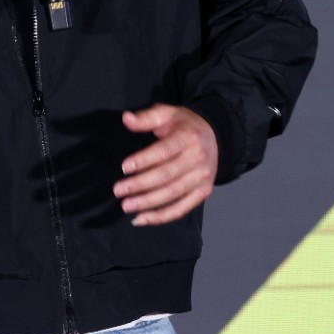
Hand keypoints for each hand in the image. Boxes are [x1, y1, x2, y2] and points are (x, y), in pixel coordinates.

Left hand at [114, 104, 218, 225]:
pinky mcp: (203, 192)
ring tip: (126, 206)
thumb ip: (146, 117)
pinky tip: (141, 219)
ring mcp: (202, 178)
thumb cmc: (184, 126)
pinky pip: (181, 209)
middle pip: (167, 176)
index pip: (164, 152)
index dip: (144, 160)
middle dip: (140, 185)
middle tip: (119, 190)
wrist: (215, 135)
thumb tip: (126, 118)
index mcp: (188, 138)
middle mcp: (198, 159)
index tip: (124, 167)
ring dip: (147, 203)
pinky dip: (161, 217)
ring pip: (172, 194)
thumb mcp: (167, 113)